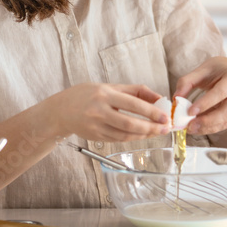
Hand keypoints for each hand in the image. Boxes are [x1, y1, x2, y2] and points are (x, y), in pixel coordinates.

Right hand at [52, 83, 168, 141]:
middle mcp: (99, 111)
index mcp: (104, 94)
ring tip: (157, 132)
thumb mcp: (110, 86)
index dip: (151, 111)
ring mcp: (96, 126)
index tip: (165, 116)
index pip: (132, 104)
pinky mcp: (95, 137)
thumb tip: (158, 97)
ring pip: (125, 135)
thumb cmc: (87, 95)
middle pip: (129, 123)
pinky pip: (118, 139)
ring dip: (144, 135)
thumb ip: (135, 91)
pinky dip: (133, 138)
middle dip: (150, 127)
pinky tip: (142, 135)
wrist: (61, 110)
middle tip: (165, 128)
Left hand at [173, 57, 226, 135]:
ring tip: (191, 129)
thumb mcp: (200, 70)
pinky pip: (223, 124)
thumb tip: (176, 99)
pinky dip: (209, 128)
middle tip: (190, 125)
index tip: (190, 111)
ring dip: (208, 127)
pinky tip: (197, 128)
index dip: (206, 103)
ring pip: (226, 120)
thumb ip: (187, 82)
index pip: (220, 92)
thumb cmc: (214, 70)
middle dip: (208, 120)